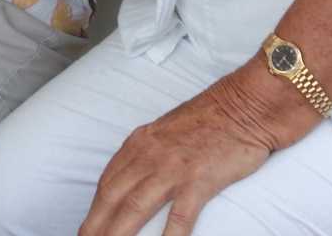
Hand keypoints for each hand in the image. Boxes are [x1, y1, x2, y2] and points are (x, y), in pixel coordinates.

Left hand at [79, 76, 274, 235]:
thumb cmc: (208, 119)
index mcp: (140, 143)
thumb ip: (147, 151)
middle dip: (96, 226)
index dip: (94, 208)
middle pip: (113, 197)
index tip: (88, 227)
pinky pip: (178, 216)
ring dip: (118, 234)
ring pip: (134, 207)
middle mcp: (149, 155)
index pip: (108, 182)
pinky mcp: (198, 180)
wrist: (243, 107)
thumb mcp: (166, 130)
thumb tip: (132, 174)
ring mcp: (172, 168)